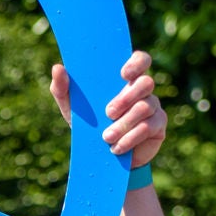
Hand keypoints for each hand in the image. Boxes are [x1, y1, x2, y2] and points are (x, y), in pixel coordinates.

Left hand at [49, 51, 166, 168]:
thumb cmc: (88, 124)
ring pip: (145, 107)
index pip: (141, 60)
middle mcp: (142, 89)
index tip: (123, 74)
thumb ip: (62, 87)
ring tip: (106, 137)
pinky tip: (116, 148)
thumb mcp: (71, 107)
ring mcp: (153, 106)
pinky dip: (130, 138)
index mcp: (125, 78)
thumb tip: (58, 68)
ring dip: (124, 123)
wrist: (102, 156)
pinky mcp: (158, 126)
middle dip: (126, 97)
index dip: (136, 63)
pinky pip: (148, 127)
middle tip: (108, 112)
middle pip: (146, 82)